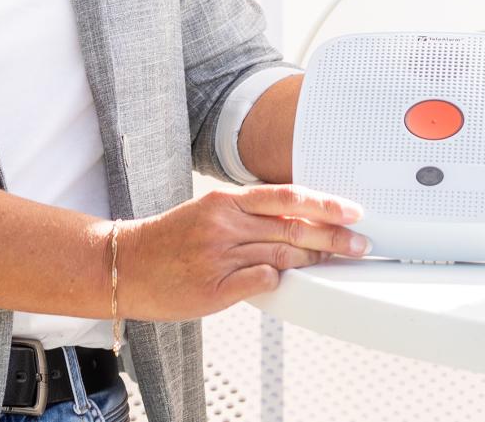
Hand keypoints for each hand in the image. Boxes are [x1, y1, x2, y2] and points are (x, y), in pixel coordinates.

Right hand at [109, 185, 368, 320]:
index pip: (285, 197)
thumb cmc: (168, 241)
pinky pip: (261, 281)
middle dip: (333, 236)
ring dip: (315, 260)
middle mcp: (223, 225)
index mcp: (224, 202)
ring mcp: (219, 256)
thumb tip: (293, 224)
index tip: (351, 211)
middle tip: (359, 243)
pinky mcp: (214, 288)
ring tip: (335, 262)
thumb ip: (247, 216)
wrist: (125, 265)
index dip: (323, 203)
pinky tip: (290, 280)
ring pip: (282, 254)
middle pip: (291, 227)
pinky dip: (281, 279)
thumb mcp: (207, 214)